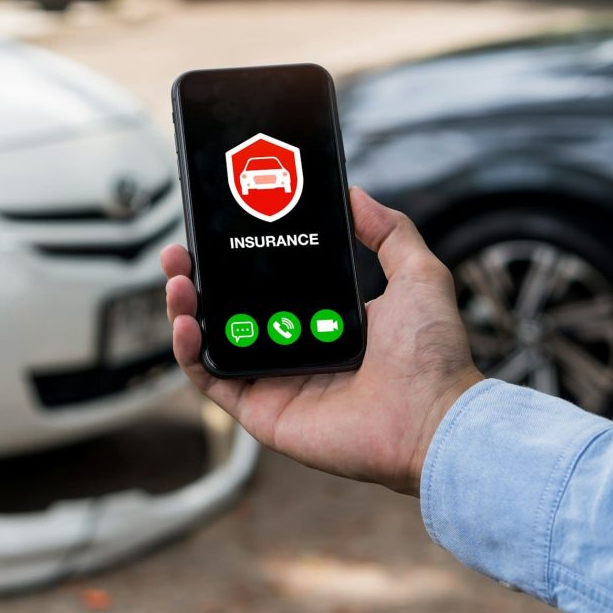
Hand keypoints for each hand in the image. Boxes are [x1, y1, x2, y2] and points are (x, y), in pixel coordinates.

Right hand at [161, 187, 482, 495]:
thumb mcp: (417, 273)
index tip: (217, 231)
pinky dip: (189, 353)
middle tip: (180, 252)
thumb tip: (355, 194)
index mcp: (321, 319)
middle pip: (228, 310)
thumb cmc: (433, 356)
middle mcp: (291, 348)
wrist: (434, 419)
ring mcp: (273, 381)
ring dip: (185, 309)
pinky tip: (186, 323)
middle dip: (198, 278)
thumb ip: (389, 231)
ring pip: (212, 341)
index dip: (235, 259)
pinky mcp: (260, 411)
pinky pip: (211, 380)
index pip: (264, 285)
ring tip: (177, 278)